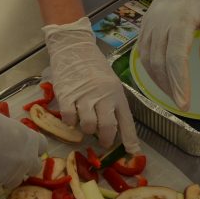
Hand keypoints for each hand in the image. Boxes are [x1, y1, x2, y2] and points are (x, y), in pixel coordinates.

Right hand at [0, 101, 46, 190]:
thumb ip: (10, 133)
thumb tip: (7, 137)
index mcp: (27, 140)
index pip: (42, 147)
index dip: (33, 147)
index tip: (25, 146)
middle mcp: (23, 161)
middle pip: (34, 168)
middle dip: (24, 164)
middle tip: (10, 158)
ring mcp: (8, 176)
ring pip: (13, 181)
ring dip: (6, 175)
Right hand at [44, 18, 140, 152]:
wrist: (73, 46)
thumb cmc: (93, 65)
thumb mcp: (110, 81)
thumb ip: (112, 102)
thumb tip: (113, 127)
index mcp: (116, 93)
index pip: (126, 121)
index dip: (130, 139)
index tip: (133, 152)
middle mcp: (103, 96)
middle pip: (107, 128)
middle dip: (106, 140)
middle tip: (103, 142)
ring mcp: (84, 96)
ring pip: (88, 126)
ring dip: (87, 130)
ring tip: (85, 122)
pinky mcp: (67, 95)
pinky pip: (69, 118)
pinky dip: (70, 121)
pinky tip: (71, 115)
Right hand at [137, 0, 199, 110]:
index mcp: (180, 20)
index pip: (175, 58)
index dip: (179, 83)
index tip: (185, 104)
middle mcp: (160, 22)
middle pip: (159, 62)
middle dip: (169, 87)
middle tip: (181, 104)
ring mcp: (150, 22)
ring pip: (147, 58)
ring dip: (157, 80)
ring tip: (172, 94)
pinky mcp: (145, 23)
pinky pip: (143, 50)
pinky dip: (149, 67)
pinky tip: (160, 77)